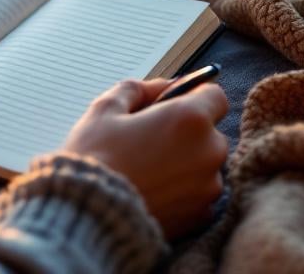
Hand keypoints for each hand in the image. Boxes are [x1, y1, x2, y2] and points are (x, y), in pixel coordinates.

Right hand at [62, 78, 229, 238]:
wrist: (88, 216)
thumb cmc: (95, 159)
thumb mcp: (106, 109)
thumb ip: (138, 89)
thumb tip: (161, 86)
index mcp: (190, 118)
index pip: (215, 95)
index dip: (194, 96)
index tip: (175, 104)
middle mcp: (209, 151)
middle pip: (210, 132)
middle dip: (187, 132)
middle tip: (150, 139)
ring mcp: (208, 186)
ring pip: (205, 164)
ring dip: (186, 162)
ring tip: (148, 169)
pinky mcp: (201, 215)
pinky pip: (199, 193)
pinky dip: (183, 190)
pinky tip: (154, 189)